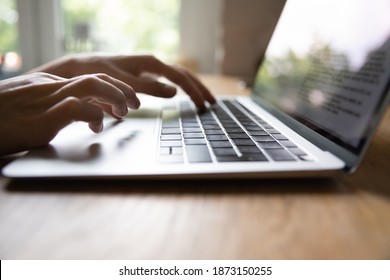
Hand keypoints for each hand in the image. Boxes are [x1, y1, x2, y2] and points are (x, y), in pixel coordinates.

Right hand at [0, 72, 139, 154]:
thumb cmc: (1, 121)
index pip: (91, 78)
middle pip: (97, 77)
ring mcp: (47, 99)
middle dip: (123, 89)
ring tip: (124, 112)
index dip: (114, 88)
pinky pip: (76, 107)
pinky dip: (94, 114)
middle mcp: (52, 86)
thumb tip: (90, 117)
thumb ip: (60, 109)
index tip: (126, 102)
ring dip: (115, 97)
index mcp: (51, 84)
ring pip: (92, 85)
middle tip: (135, 105)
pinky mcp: (42, 117)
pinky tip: (97, 126)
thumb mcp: (35, 110)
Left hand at [33, 54, 215, 109]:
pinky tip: (184, 97)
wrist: (79, 70)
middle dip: (199, 89)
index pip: (180, 76)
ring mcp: (149, 70)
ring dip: (192, 88)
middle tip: (212, 104)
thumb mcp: (122, 82)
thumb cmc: (97, 74)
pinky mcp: (144, 76)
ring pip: (177, 77)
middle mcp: (152, 64)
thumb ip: (147, 87)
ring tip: (204, 100)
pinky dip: (180, 89)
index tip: (204, 105)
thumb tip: (174, 91)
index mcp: (150, 62)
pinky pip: (168, 81)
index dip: (194, 91)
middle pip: (184, 75)